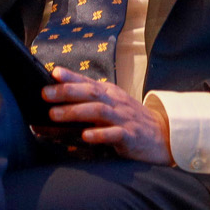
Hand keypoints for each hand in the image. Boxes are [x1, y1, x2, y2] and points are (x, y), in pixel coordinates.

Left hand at [42, 67, 173, 164]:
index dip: (70, 76)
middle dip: (66, 92)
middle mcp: (116, 102)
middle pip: (91, 92)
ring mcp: (124, 118)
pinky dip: (99, 134)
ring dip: (75, 111)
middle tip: (45, 94)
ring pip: (99, 111)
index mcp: (110, 93)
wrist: (165, 135)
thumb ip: (90, 101)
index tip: (52, 73)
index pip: (88, 81)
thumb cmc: (132, 120)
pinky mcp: (131, 136)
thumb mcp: (113, 104)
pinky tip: (85, 136)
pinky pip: (115, 134)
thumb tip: (59, 99)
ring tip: (55, 115)